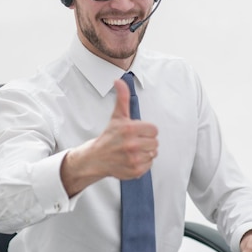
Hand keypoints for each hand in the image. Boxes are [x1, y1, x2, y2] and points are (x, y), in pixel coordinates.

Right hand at [61, 78, 158, 195]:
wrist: (96, 158)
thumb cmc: (109, 136)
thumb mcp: (117, 116)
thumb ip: (122, 97)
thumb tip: (119, 81)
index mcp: (129, 129)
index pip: (154, 130)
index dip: (147, 130)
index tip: (137, 132)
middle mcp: (131, 144)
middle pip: (155, 142)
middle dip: (147, 141)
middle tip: (135, 141)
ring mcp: (133, 159)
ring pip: (153, 153)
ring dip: (146, 152)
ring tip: (134, 150)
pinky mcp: (135, 170)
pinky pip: (150, 165)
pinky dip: (144, 163)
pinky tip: (133, 159)